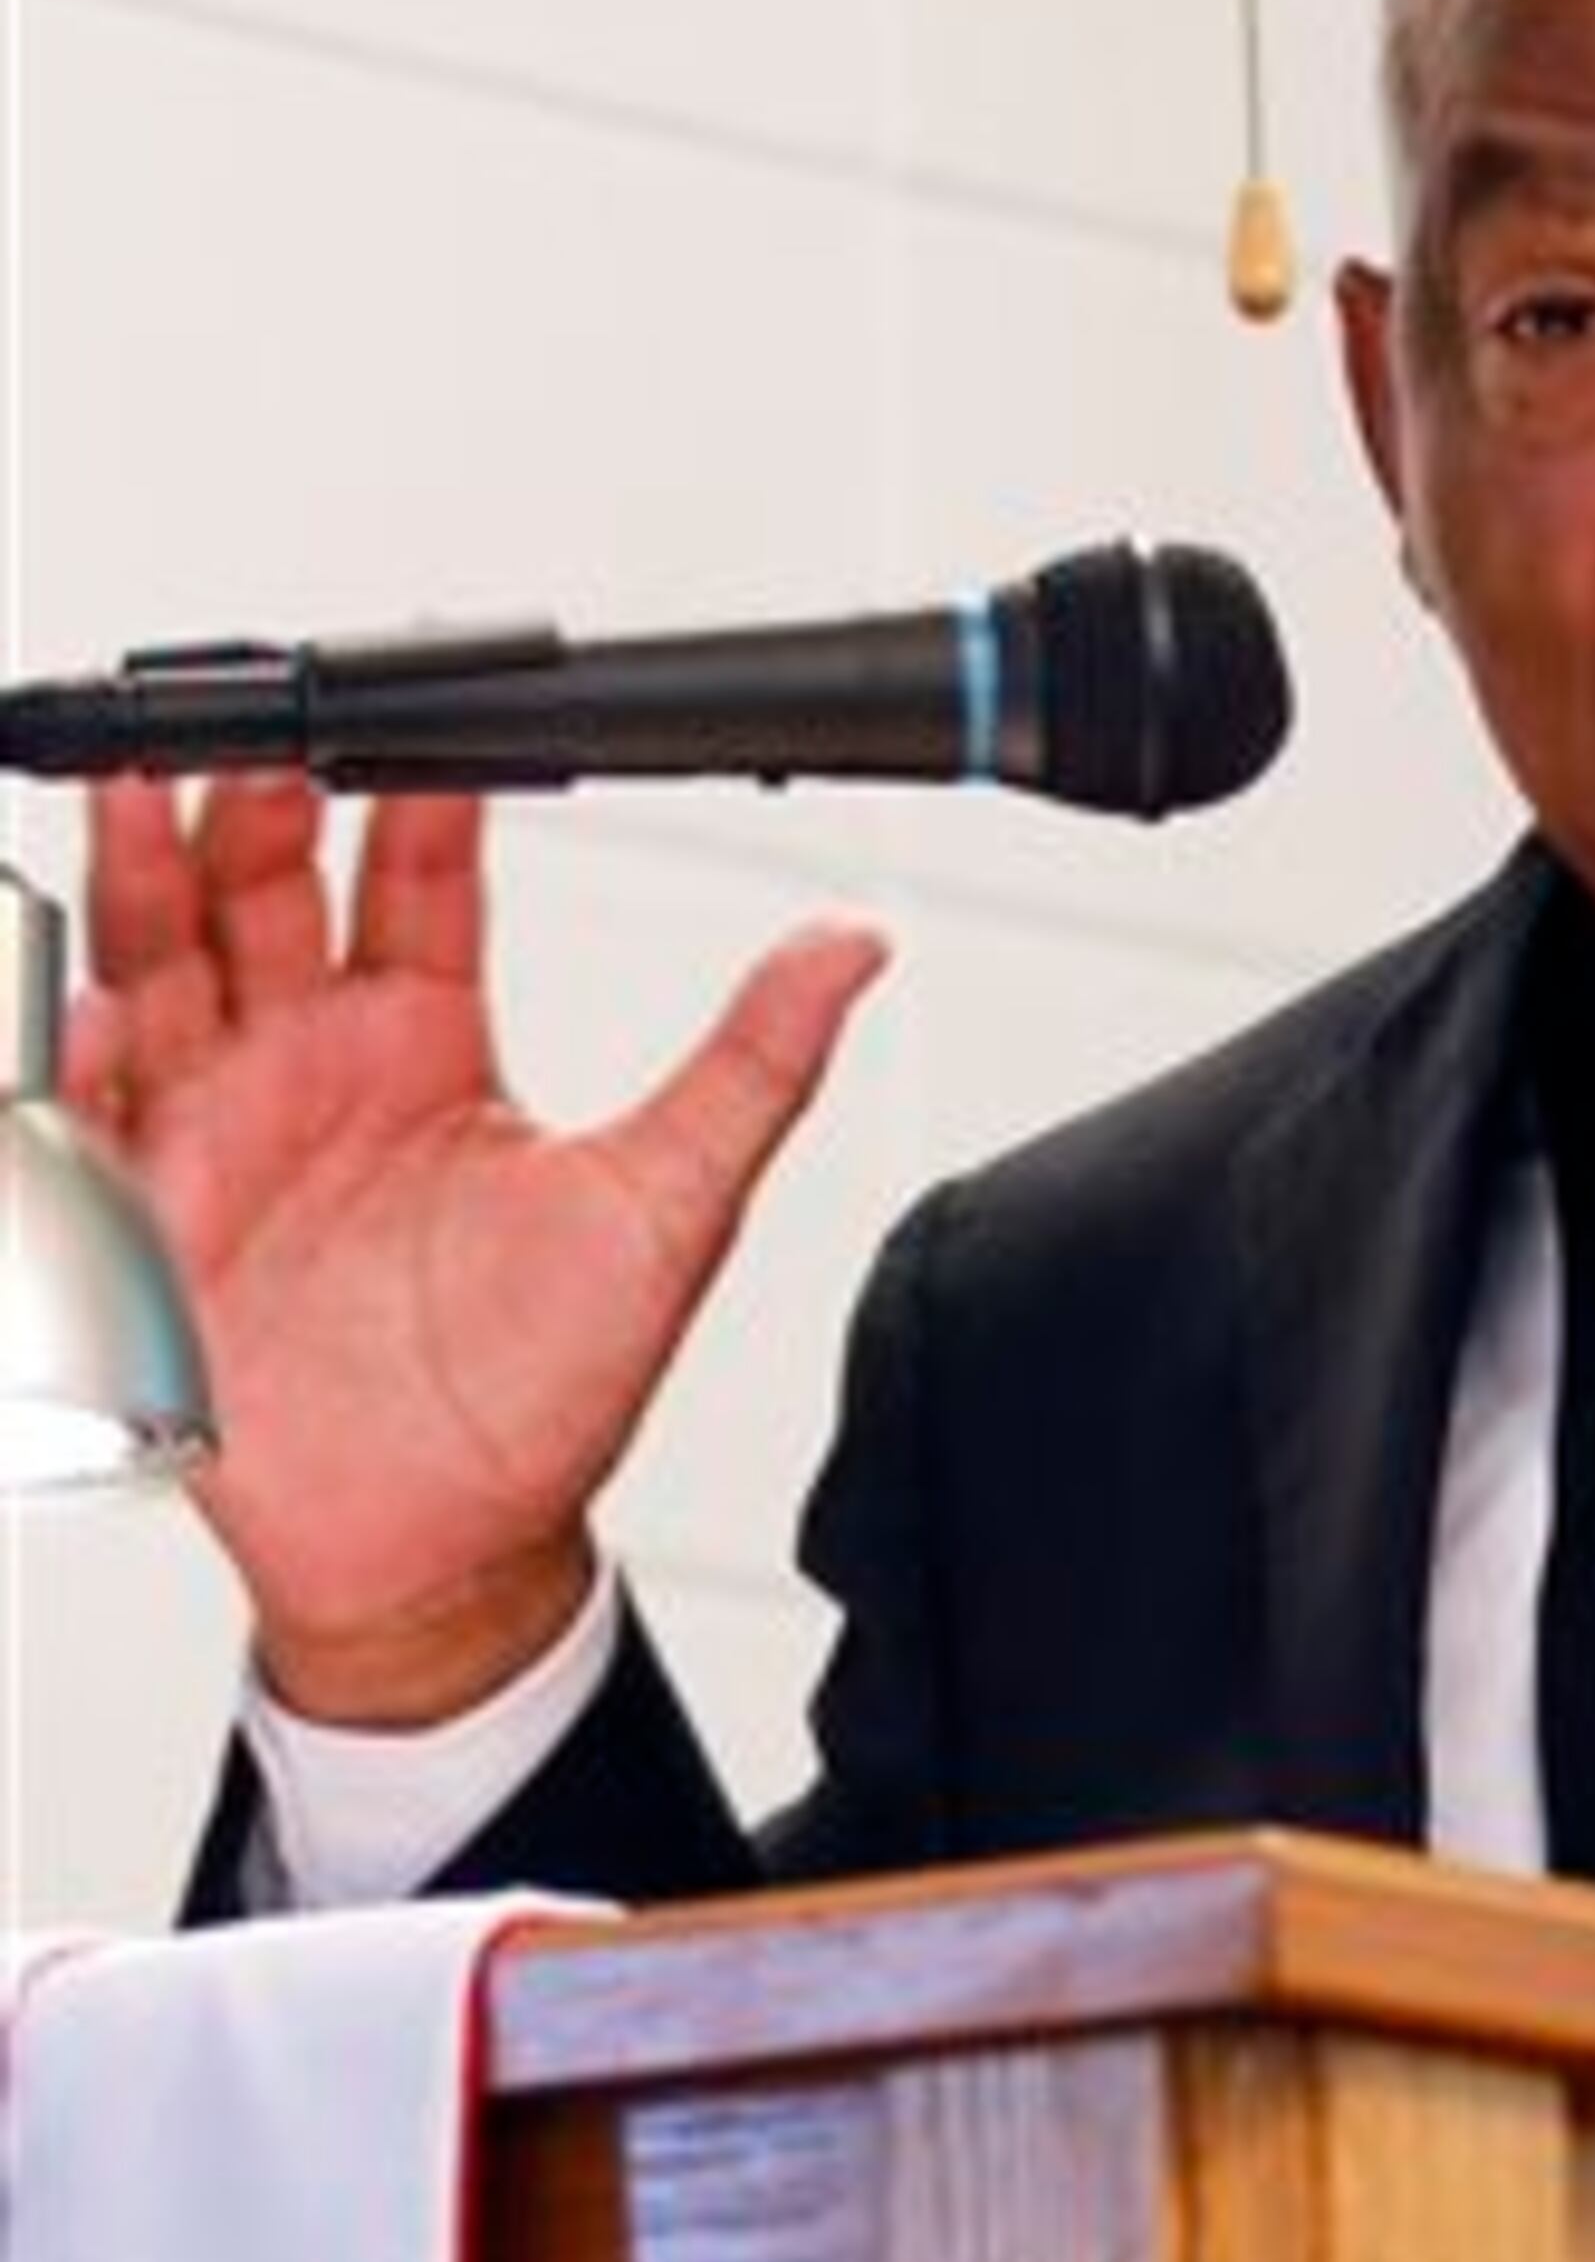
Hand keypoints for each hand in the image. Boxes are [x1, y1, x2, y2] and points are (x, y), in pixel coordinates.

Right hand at [68, 772, 883, 1723]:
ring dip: (139, 873)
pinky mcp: (147, 1207)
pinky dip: (74, 1053)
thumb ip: (750, 1067)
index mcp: (431, 1047)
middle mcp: (314, 1066)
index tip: (424, 712)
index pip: (416, 876)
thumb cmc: (548, 1394)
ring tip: (132, 789)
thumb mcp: (670, 1210)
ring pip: (157, 959)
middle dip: (248, 797)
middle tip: (258, 732)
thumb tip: (849, 949)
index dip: (415, 786)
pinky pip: (85, 1110)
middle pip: (258, 887)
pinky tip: (90, 1008)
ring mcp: (220, 1126)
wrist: (449, 1548)